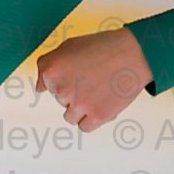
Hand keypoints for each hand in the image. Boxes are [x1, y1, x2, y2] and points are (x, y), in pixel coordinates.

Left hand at [35, 27, 152, 132]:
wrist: (134, 53)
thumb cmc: (104, 47)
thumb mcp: (69, 46)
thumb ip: (47, 65)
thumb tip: (39, 89)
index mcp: (51, 69)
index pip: (47, 86)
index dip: (64, 78)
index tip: (78, 71)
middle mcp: (61, 89)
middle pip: (60, 101)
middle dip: (74, 92)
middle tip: (93, 77)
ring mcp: (79, 104)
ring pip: (70, 116)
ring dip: (81, 107)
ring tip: (98, 90)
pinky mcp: (96, 116)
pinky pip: (84, 126)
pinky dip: (91, 119)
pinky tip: (101, 103)